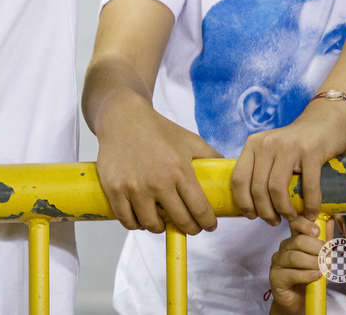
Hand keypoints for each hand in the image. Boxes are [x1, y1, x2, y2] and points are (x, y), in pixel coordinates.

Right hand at [95, 100, 222, 233]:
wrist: (123, 118)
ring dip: (160, 228)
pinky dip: (135, 224)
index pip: (200, 210)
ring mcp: (134, 186)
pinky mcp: (114, 188)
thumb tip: (230, 172)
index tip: (209, 225)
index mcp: (180, 170)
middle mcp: (158, 181)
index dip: (207, 223)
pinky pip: (127, 220)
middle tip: (189, 225)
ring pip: (152, 225)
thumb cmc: (159, 130)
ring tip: (162, 222)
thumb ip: (211, 156)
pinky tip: (141, 219)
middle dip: (189, 228)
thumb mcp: (190, 140)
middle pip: (179, 221)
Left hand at [231, 99, 345, 223]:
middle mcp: (267, 144)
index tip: (251, 215)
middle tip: (274, 221)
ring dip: (284, 210)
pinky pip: (308, 186)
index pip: (238, 178)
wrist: (324, 121)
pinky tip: (310, 212)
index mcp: (253, 145)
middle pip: (257, 188)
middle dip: (265, 212)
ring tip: (291, 217)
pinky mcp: (311, 152)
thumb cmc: (296, 144)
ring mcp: (288, 147)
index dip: (243, 202)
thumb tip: (253, 205)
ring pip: (277, 189)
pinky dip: (310, 205)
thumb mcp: (271, 151)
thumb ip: (261, 170)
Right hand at [268, 217, 323, 314]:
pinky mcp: (275, 277)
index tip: (317, 232)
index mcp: (294, 240)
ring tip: (324, 269)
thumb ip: (325, 241)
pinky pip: (291, 273)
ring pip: (294, 256)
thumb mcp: (323, 259)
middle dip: (317, 249)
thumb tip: (330, 220)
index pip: (294, 224)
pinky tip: (316, 275)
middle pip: (298, 240)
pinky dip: (306, 274)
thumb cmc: (311, 278)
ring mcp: (277, 262)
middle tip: (328, 258)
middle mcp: (284, 248)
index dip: (305, 224)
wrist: (300, 301)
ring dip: (313, 263)